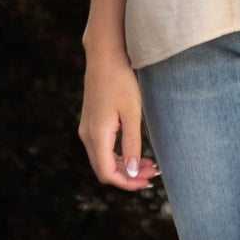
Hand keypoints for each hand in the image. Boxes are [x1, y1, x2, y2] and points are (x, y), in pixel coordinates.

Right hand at [78, 46, 162, 192]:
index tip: (147, 181)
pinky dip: (118, 156)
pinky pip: (102, 149)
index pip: (107, 173)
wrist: (105, 57)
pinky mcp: (91, 124)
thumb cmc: (121, 81)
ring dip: (124, 166)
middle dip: (128, 176)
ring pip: (103, 160)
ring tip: (149, 164)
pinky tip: (136, 153)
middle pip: (104, 170)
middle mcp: (87, 135)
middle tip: (153, 173)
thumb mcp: (131, 113)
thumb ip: (131, 144)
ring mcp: (87, 129)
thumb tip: (130, 171)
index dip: (127, 183)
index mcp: (97, 134)